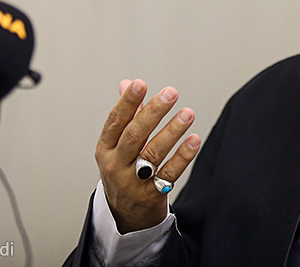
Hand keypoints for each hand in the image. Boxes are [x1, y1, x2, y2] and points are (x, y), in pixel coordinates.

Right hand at [95, 79, 200, 232]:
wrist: (125, 215)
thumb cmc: (123, 171)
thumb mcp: (116, 146)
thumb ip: (126, 115)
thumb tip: (127, 83)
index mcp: (105, 149)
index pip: (115, 122)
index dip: (127, 102)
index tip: (140, 84)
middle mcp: (116, 165)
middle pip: (134, 136)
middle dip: (153, 112)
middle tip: (170, 93)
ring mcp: (133, 182)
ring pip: (153, 153)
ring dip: (172, 131)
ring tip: (187, 113)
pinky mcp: (151, 195)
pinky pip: (169, 173)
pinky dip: (182, 156)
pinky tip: (194, 140)